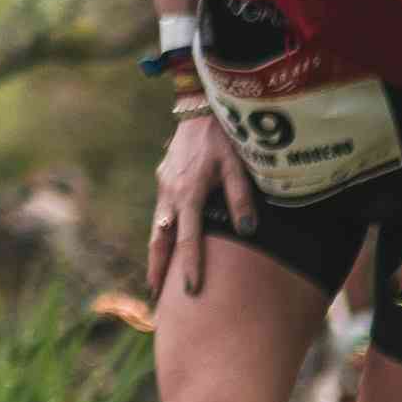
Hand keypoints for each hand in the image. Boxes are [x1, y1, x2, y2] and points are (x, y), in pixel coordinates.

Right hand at [148, 109, 239, 301]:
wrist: (198, 106)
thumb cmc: (222, 136)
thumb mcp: (237, 164)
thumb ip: (241, 197)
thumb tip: (246, 230)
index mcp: (188, 193)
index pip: (189, 239)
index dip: (189, 266)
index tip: (189, 291)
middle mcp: (170, 193)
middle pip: (160, 239)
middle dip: (157, 268)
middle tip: (155, 296)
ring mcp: (163, 186)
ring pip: (157, 226)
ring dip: (156, 253)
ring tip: (156, 278)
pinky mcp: (163, 179)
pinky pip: (160, 212)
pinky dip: (161, 233)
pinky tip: (165, 243)